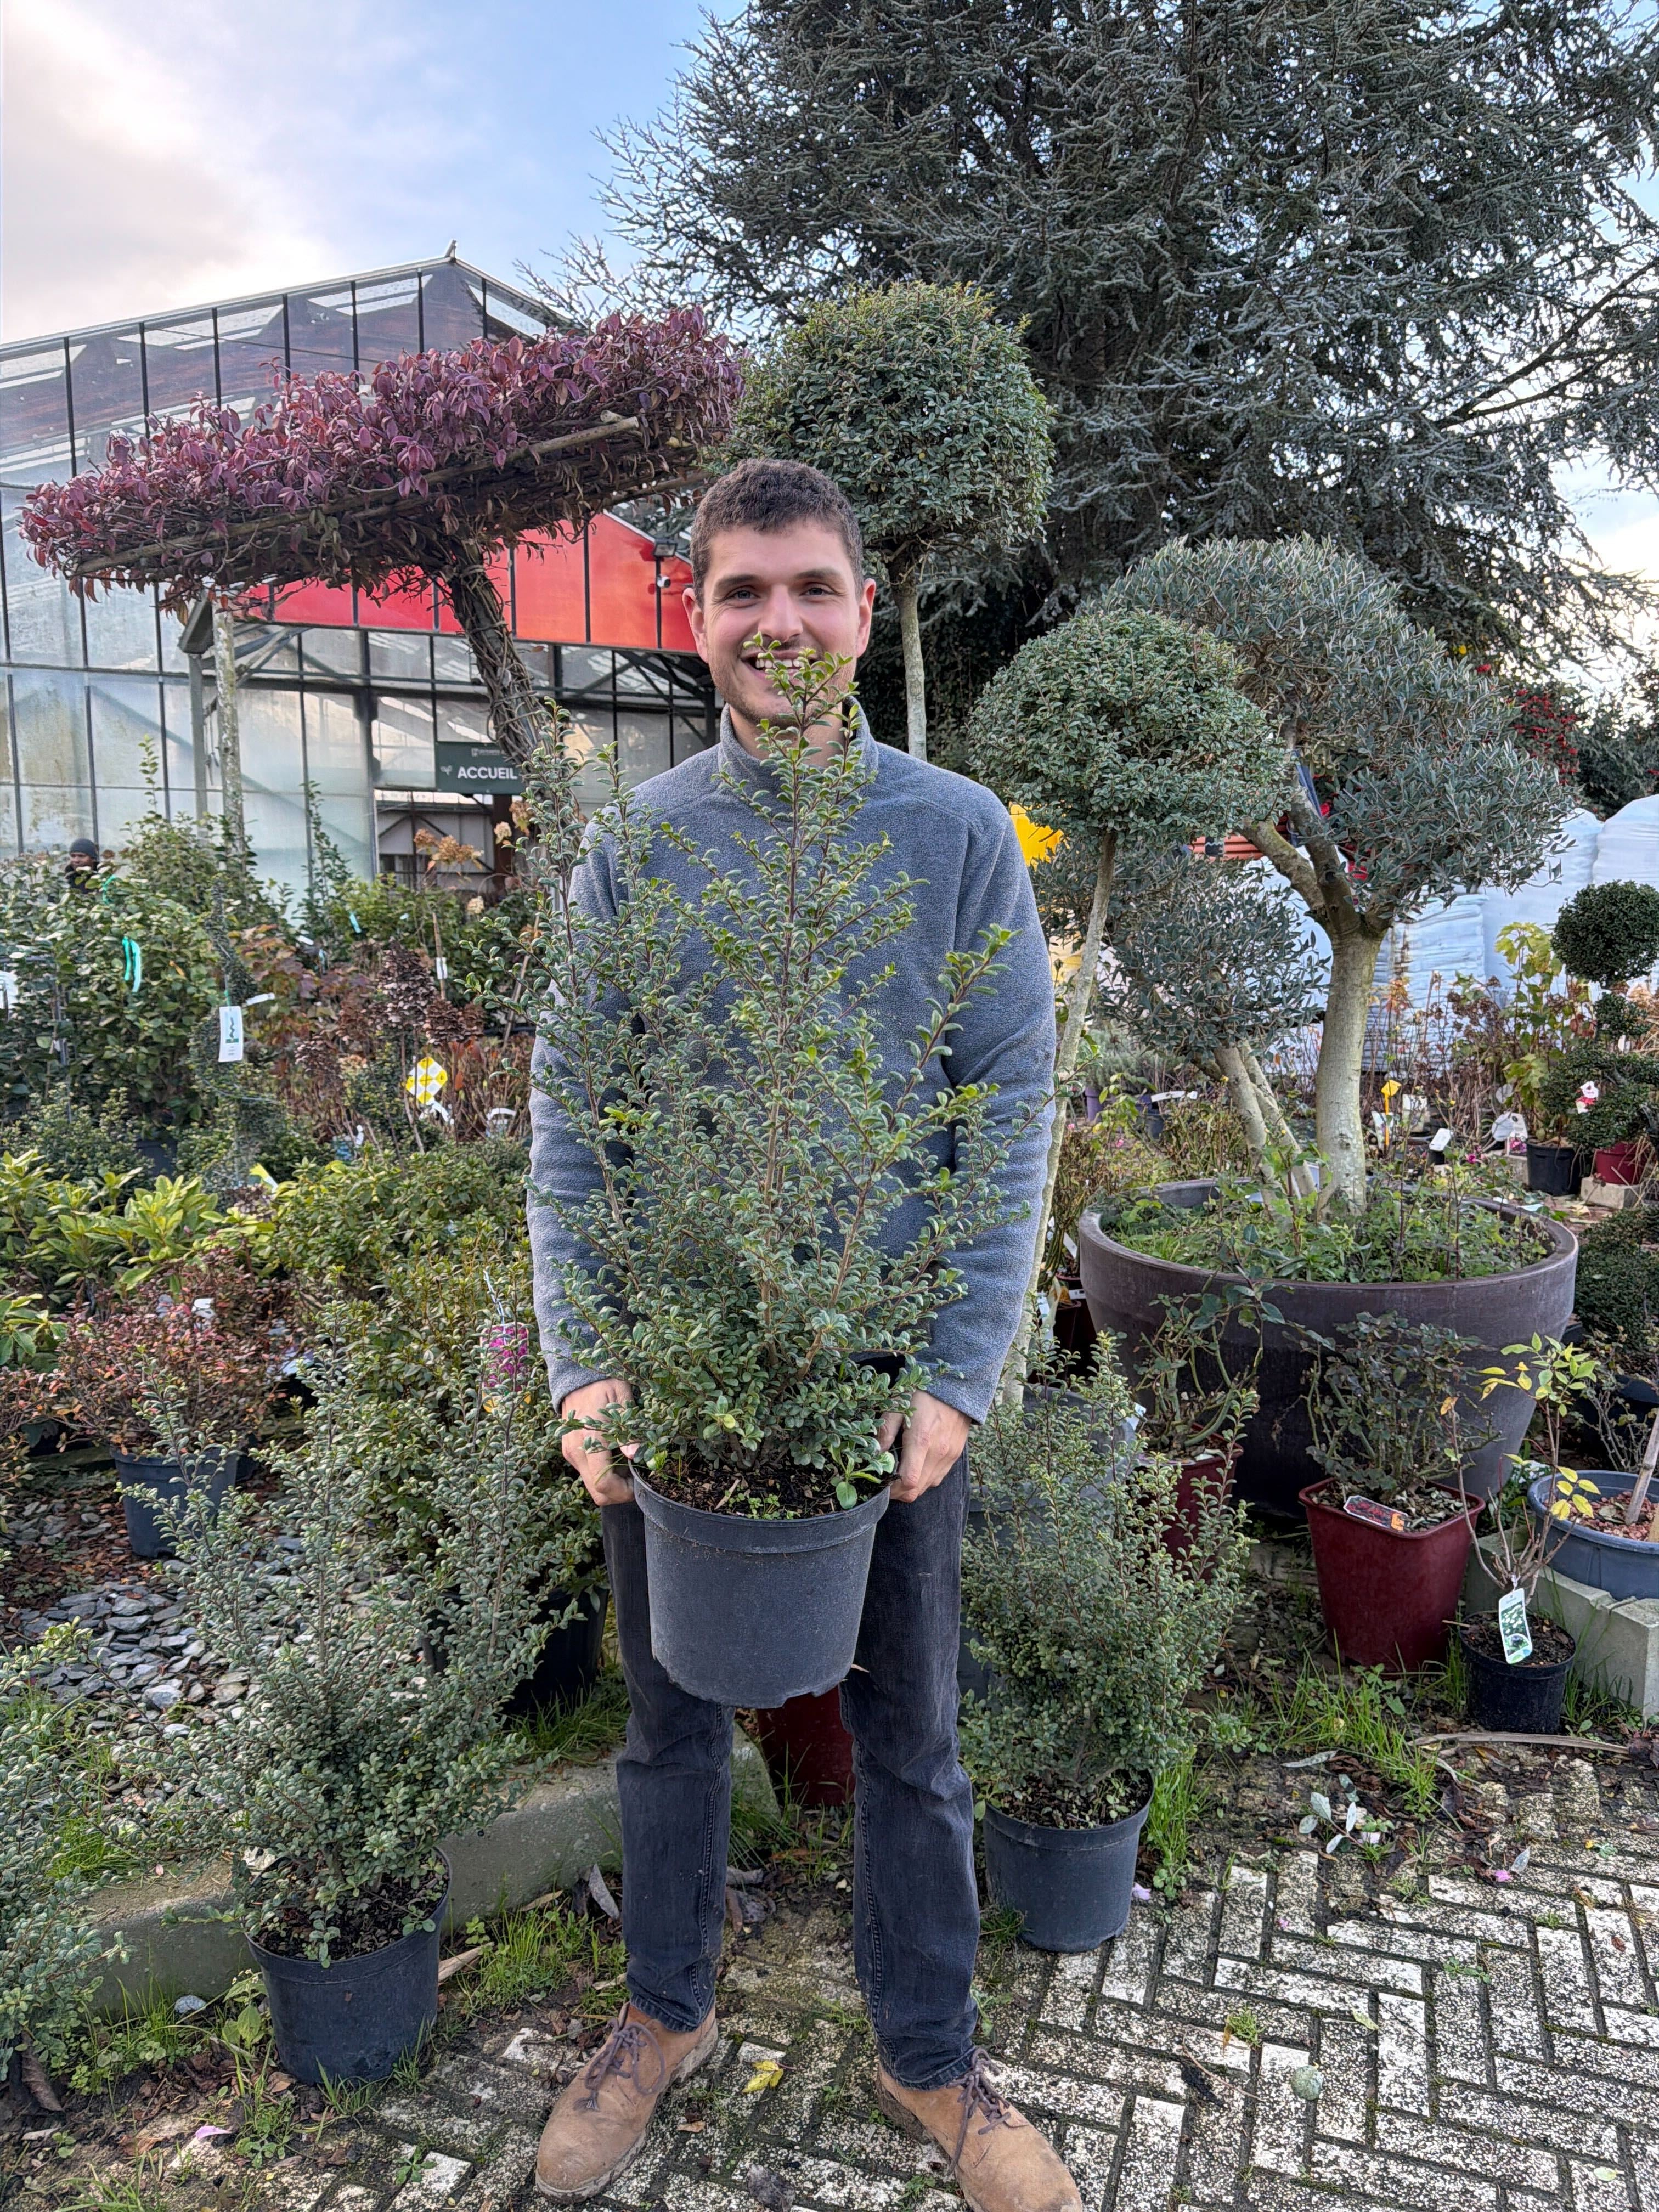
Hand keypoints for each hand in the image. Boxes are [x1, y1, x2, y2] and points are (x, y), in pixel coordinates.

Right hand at [561, 1377, 635, 1505]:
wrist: (578, 1375)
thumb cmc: (605, 1384)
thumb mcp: (623, 1402)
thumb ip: (628, 1432)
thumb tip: (635, 1456)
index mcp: (590, 1440)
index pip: (603, 1483)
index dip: (624, 1492)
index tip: (639, 1485)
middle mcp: (575, 1451)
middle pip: (597, 1492)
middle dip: (619, 1492)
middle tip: (636, 1477)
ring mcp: (570, 1452)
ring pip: (592, 1484)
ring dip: (612, 1483)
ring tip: (628, 1464)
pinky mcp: (570, 1450)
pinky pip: (587, 1473)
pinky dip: (603, 1473)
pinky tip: (615, 1457)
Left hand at [880, 1388, 972, 1502]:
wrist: (956, 1388)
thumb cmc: (923, 1394)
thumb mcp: (898, 1406)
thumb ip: (885, 1431)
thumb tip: (875, 1454)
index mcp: (921, 1440)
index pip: (909, 1480)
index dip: (892, 1490)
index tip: (881, 1486)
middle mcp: (938, 1452)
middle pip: (917, 1490)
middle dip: (899, 1492)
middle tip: (887, 1482)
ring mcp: (949, 1456)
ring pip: (927, 1487)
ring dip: (912, 1487)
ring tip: (901, 1473)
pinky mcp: (955, 1456)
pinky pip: (937, 1478)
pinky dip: (924, 1479)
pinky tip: (917, 1465)